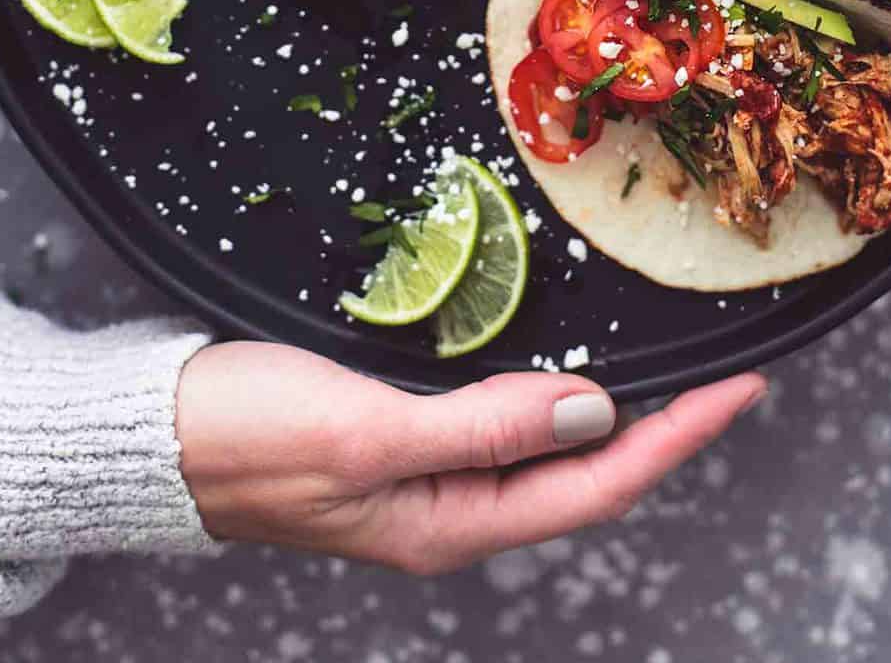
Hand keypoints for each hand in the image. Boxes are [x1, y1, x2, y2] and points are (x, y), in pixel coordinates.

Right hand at [176, 340, 763, 571]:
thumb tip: (591, 413)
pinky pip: (498, 421)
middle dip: (662, 429)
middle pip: (584, 474)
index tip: (738, 391)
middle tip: (723, 377)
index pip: (596, 484)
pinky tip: (560, 368)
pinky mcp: (398, 435)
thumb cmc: (244, 438)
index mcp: (451, 522)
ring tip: (668, 374)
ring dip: (610, 412)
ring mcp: (424, 474)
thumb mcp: (366, 432)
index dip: (676, 438)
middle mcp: (450, 506)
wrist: (153, 434)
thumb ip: (481, 427)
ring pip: (545, 448)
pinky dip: (546, 393)